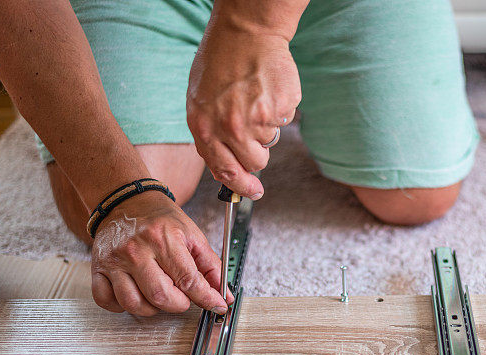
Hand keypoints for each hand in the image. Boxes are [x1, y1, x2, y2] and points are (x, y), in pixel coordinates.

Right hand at [90, 192, 232, 315]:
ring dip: (152, 308)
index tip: (216, 305)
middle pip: (160, 296)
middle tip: (183, 297)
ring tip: (160, 294)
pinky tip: (136, 294)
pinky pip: (107, 301)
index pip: (188, 280)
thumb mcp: (192, 235)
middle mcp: (136, 250)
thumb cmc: (159, 219)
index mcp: (163, 239)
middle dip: (179, 304)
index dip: (206, 298)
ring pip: (133, 304)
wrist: (127, 201)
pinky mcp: (98, 268)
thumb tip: (224, 294)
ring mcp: (114, 261)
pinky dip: (122, 306)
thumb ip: (210, 266)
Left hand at [186, 21, 300, 197]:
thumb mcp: (201, 102)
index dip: (242, 186)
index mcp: (206, 127)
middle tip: (253, 128)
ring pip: (270, 143)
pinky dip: (279, 110)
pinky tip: (266, 90)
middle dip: (257, 152)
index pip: (225, 171)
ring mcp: (257, 120)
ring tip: (256, 98)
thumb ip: (212, 136)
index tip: (255, 192)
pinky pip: (284, 122)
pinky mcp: (280, 109)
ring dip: (266, 127)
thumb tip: (227, 170)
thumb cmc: (221, 63)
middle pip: (255, 162)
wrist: (245, 32)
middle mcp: (230, 128)